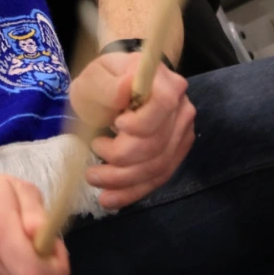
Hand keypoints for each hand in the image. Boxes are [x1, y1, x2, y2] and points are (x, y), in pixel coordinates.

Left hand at [70, 51, 194, 209]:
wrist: (119, 86)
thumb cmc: (105, 79)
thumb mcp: (96, 76)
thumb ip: (107, 85)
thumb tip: (124, 91)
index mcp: (165, 83)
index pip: (163, 105)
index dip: (140, 122)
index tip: (115, 125)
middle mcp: (181, 108)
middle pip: (157, 143)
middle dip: (121, 159)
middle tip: (91, 164)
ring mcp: (182, 132)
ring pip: (158, 166)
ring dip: (124, 180)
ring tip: (94, 179)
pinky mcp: (176, 152)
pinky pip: (159, 177)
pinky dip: (134, 191)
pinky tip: (110, 198)